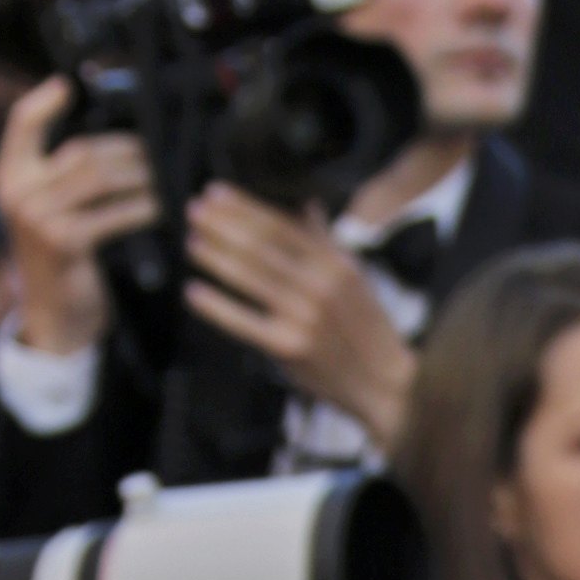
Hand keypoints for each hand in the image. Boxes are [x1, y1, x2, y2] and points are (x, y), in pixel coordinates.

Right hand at [0, 75, 158, 358]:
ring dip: (140, 176)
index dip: (43, 101)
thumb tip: (115, 142)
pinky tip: (160, 210)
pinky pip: (113, 213)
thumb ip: (62, 176)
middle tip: (156, 154)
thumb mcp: (49, 211)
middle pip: (81, 151)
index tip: (67, 85)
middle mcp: (17, 191)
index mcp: (10, 176)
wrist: (55, 315)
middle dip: (126, 150)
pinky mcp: (64, 241)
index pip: (20, 123)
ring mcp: (38, 216)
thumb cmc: (62, 259)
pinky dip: (142, 209)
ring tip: (162, 180)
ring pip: (99, 176)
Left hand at [184, 188, 416, 445]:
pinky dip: (216, 306)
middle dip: (222, 225)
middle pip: (260, 247)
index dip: (243, 207)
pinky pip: (244, 323)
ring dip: (216, 257)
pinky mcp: (290, 348)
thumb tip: (307, 204)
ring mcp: (304, 317)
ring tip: (192, 242)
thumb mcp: (356, 279)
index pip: (280, 226)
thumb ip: (326, 242)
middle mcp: (320, 286)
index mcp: (335, 264)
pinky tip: (195, 292)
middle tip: (194, 209)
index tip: (216, 193)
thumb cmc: (369, 332)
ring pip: (250, 279)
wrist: (387, 386)